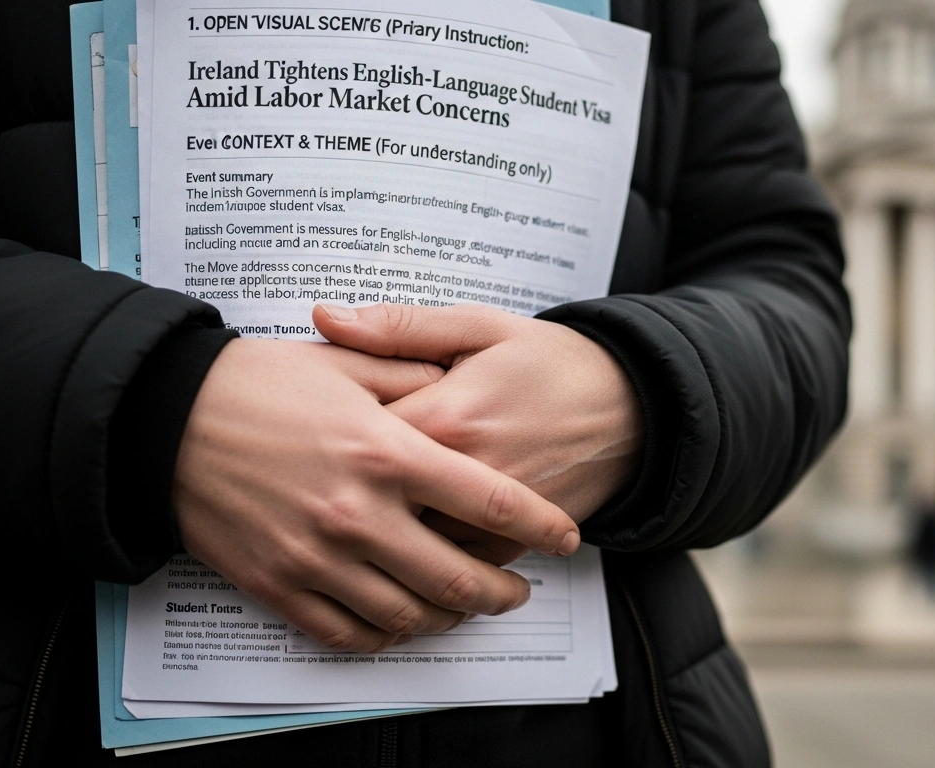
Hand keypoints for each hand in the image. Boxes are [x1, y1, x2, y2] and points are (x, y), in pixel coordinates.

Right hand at [173, 339, 581, 652]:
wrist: (163, 419)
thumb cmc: (259, 383)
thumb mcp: (346, 363)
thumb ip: (415, 373)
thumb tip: (461, 386)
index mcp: (388, 452)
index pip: (492, 502)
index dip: (541, 527)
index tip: (565, 539)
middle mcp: (359, 513)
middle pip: (459, 576)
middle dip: (505, 592)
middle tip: (520, 592)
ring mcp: (317, 556)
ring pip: (409, 614)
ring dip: (451, 618)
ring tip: (467, 607)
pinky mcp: (278, 584)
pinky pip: (347, 632)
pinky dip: (387, 636)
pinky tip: (405, 622)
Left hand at [314, 304, 643, 560]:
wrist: (633, 407)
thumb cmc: (550, 361)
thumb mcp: (479, 327)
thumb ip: (399, 327)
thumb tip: (324, 315)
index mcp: (443, 413)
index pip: (353, 438)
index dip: (320, 435)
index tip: (301, 431)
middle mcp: (462, 474)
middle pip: (371, 502)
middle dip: (338, 495)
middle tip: (312, 481)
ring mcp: (487, 517)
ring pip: (406, 545)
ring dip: (373, 536)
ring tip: (340, 519)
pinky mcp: (510, 544)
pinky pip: (447, 566)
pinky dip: (419, 561)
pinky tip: (394, 545)